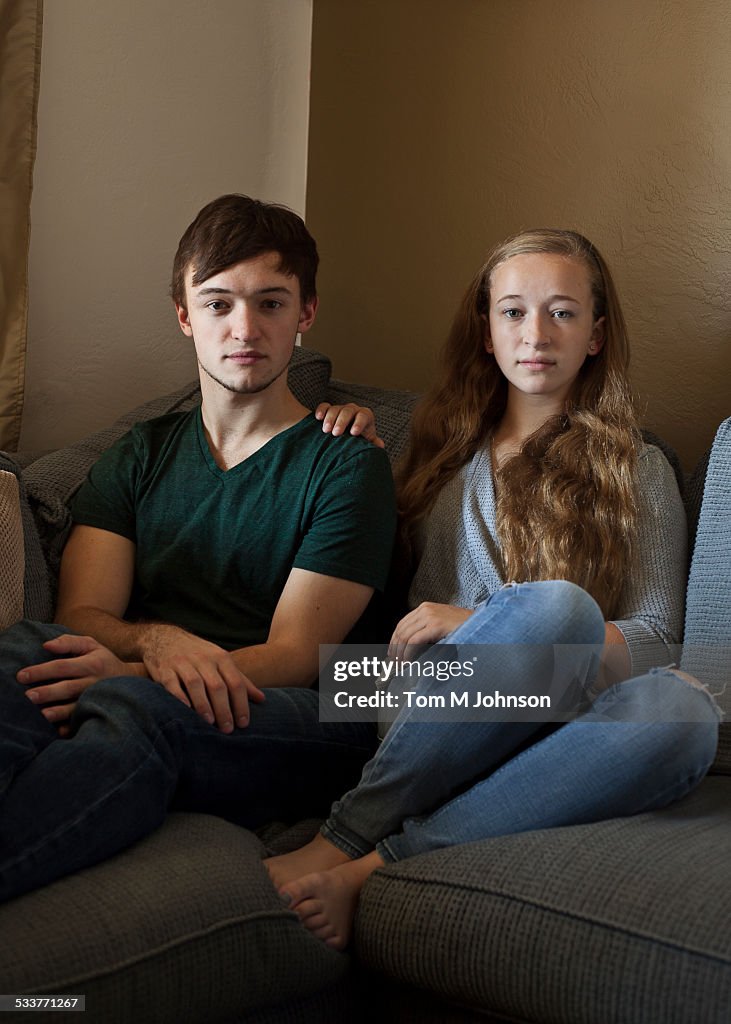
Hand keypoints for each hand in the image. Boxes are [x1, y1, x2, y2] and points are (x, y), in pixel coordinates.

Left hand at [18, 634, 135, 731]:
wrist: (132, 680)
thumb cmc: (104, 661)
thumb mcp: (91, 645)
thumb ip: (68, 642)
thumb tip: (46, 645)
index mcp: (91, 664)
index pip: (62, 666)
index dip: (42, 671)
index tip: (22, 676)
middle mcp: (94, 682)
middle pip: (68, 687)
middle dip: (48, 692)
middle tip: (28, 696)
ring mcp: (97, 699)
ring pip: (76, 707)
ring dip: (59, 712)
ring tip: (42, 715)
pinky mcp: (99, 712)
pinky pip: (86, 721)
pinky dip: (73, 726)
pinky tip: (60, 731)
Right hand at [139, 626, 264, 732]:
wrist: (164, 637)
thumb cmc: (198, 654)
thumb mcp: (221, 661)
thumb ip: (241, 680)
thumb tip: (262, 699)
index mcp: (221, 657)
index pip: (236, 682)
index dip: (241, 704)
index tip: (244, 723)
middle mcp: (203, 659)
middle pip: (217, 686)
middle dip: (224, 709)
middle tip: (228, 729)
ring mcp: (183, 663)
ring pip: (196, 685)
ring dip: (204, 705)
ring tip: (209, 723)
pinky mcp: (165, 669)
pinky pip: (173, 685)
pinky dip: (179, 698)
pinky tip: (186, 711)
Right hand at [315, 402, 384, 447]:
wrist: (349, 435)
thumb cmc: (360, 439)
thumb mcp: (367, 440)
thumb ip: (372, 442)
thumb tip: (380, 445)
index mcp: (364, 416)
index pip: (363, 416)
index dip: (359, 423)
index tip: (353, 433)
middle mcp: (353, 410)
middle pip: (347, 412)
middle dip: (341, 422)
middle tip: (336, 434)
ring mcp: (340, 409)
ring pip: (335, 409)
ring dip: (330, 419)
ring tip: (325, 431)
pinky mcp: (329, 409)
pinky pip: (325, 406)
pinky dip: (321, 410)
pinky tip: (318, 418)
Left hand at [388, 603, 472, 659]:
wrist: (481, 623)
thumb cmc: (463, 627)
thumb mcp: (440, 626)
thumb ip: (425, 631)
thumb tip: (408, 648)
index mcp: (425, 608)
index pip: (402, 624)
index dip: (394, 641)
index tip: (392, 654)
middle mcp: (425, 609)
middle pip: (401, 630)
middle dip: (395, 649)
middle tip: (394, 663)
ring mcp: (430, 615)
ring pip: (405, 636)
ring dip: (400, 653)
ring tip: (400, 665)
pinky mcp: (436, 624)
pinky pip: (415, 641)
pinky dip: (408, 653)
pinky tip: (409, 661)